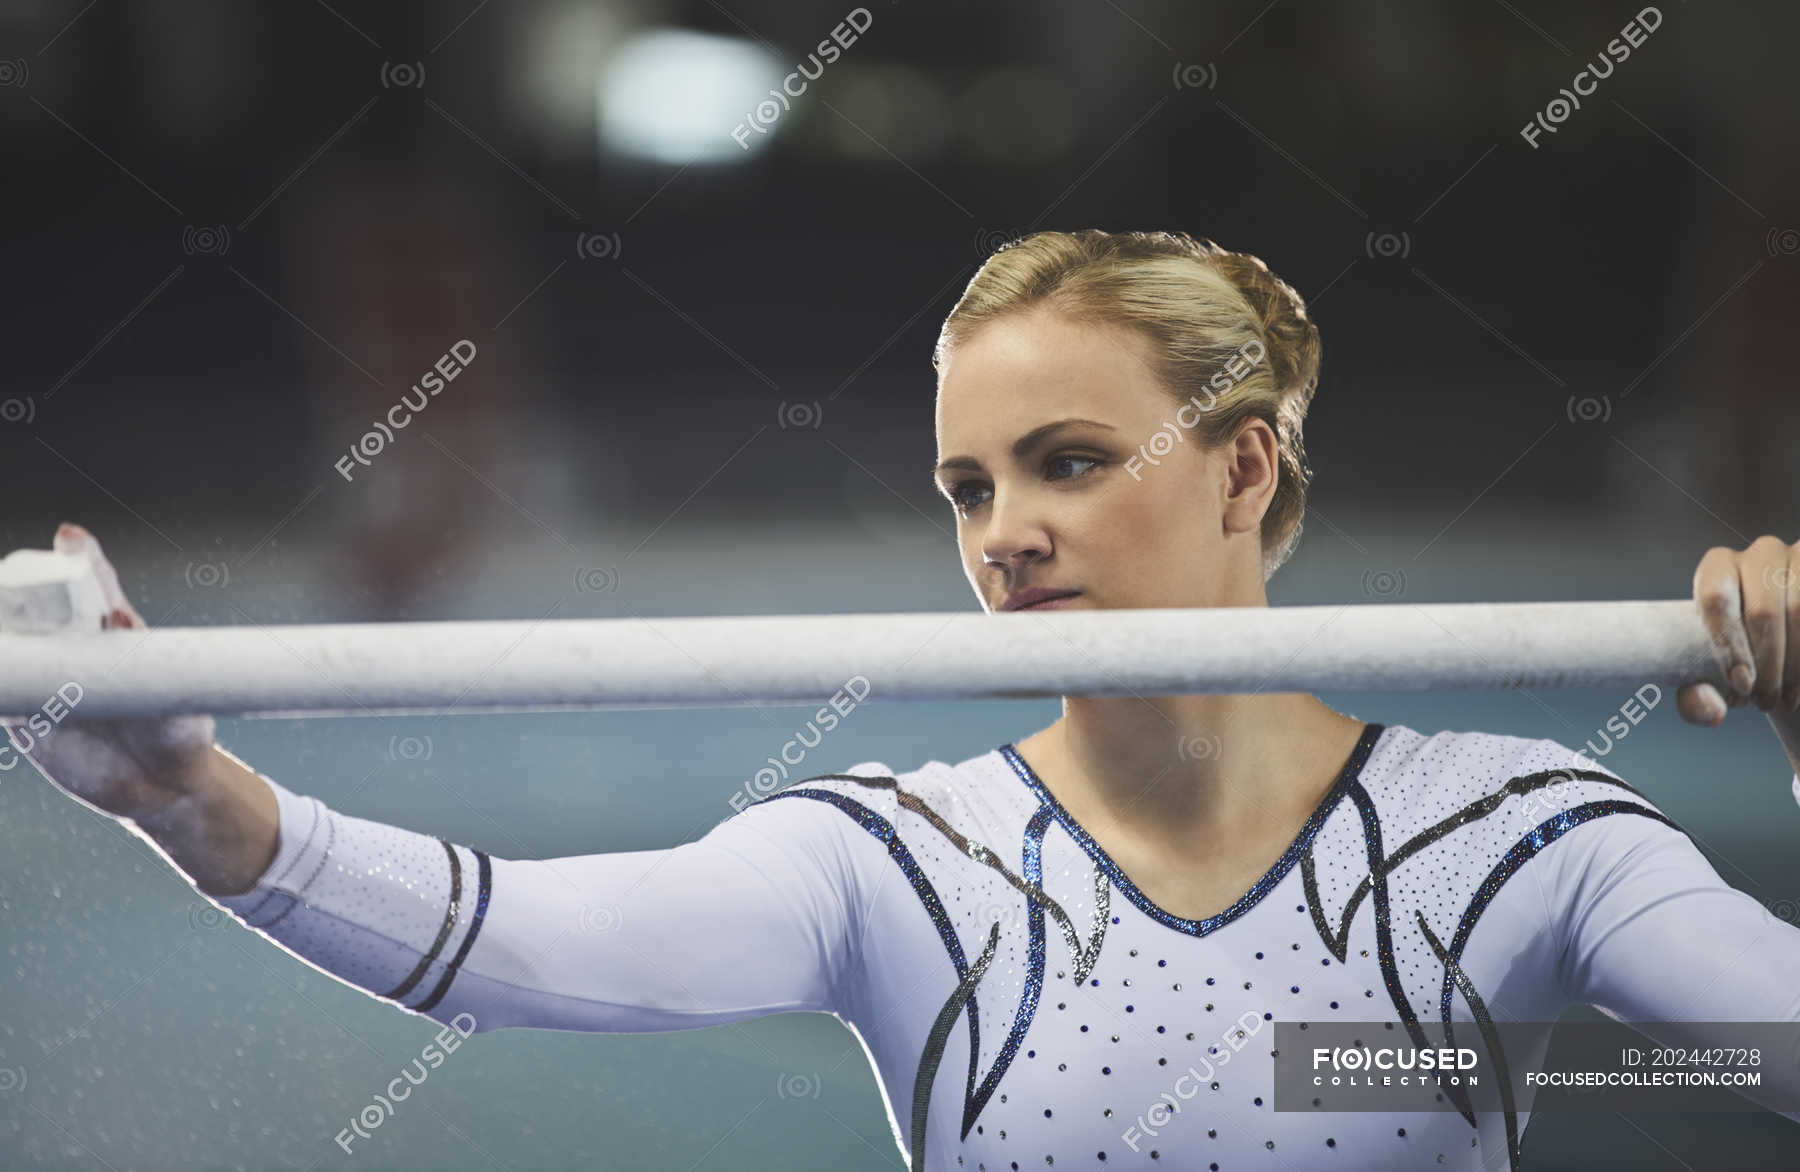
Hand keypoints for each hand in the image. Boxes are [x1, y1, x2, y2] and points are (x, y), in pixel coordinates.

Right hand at [2, 523, 216, 820]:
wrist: (161, 788)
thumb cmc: (178, 734)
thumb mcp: (175, 702)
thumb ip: (151, 670)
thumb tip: (120, 618)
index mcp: (116, 634)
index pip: (95, 586)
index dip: (82, 559)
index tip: (72, 538)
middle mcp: (76, 648)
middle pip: (42, 604)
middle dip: (28, 582)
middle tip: (25, 573)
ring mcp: (47, 679)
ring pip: (12, 641)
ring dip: (1, 622)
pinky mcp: (25, 716)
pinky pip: (2, 692)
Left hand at [1678, 535, 1798, 725]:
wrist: (1784, 655)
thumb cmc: (1741, 661)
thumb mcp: (1712, 684)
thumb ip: (1697, 701)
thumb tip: (1712, 711)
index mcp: (1718, 567)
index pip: (1717, 598)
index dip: (1728, 644)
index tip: (1740, 684)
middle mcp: (1762, 553)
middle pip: (1763, 611)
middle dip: (1766, 666)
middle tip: (1764, 702)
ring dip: (1795, 665)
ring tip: (1785, 699)